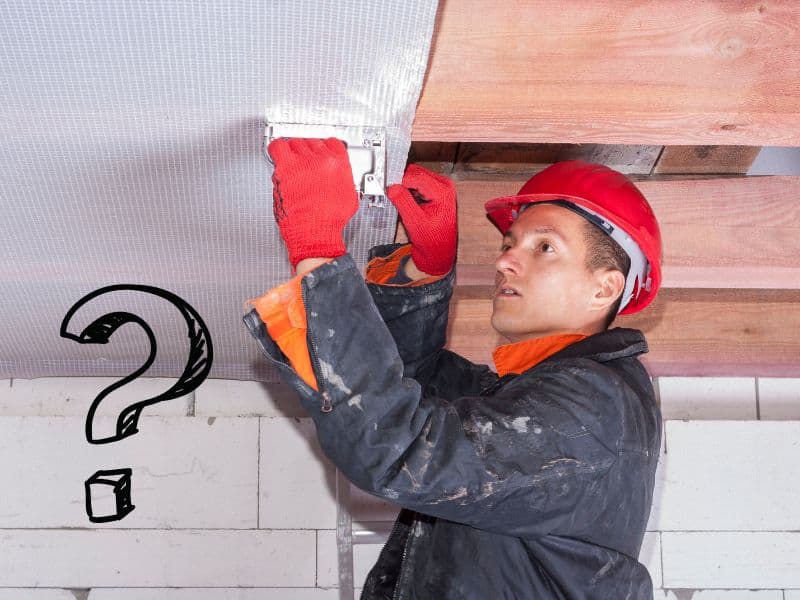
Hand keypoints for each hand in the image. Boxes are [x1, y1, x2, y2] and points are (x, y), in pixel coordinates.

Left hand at [268, 137, 358, 267]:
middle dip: (309, 152)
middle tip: (305, 161)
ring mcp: (302, 162)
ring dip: (294, 151)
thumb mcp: (348, 197)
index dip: (326, 148)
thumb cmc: (328, 221)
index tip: (322, 152)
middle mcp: (321, 159)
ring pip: (296, 143)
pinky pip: (278, 147)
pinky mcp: (286, 167)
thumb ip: (343, 180)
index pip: (333, 143)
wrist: (314, 232)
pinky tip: (279, 155)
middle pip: (313, 142)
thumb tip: (339, 176)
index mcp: (339, 164)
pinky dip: (278, 149)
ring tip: (292, 160)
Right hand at [386, 164, 456, 275]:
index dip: (400, 181)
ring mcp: (440, 187)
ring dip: (404, 185)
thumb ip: (403, 202)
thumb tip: (392, 187)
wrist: (439, 252)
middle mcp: (444, 186)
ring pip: (415, 176)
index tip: (387, 187)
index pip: (416, 177)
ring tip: (397, 199)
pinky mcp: (435, 191)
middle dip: (402, 182)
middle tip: (389, 192)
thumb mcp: (414, 222)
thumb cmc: (432, 241)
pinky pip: (417, 182)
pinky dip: (408, 189)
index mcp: (443, 192)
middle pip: (416, 173)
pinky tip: (404, 201)